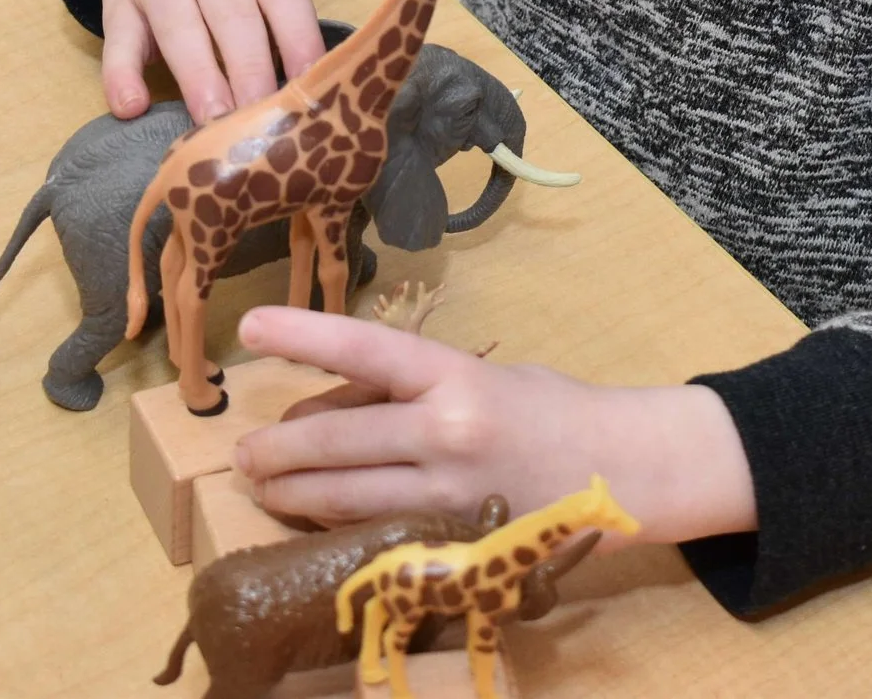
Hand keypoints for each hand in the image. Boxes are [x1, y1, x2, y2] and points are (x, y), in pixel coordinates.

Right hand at [93, 0, 327, 121]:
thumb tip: (302, 90)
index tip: (308, 88)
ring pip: (179, 26)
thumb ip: (273, 18)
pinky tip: (132, 107)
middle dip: (250, 70)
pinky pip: (118, 42)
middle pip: (232, 13)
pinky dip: (122, 76)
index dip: (299, 41)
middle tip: (261, 119)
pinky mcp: (115, 5)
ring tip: (212, 122)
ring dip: (199, 77)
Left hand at [230, 308, 757, 546]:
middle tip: (244, 450)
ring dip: (288, 494)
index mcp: (456, 378)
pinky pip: (373, 537)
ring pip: (340, 500)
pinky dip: (334, 530)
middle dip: (275, 448)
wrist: (627, 473)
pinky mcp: (451, 544)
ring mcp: (447, 497)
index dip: (302, 336)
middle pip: (333, 441)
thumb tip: (329, 401)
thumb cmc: (553, 411)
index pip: (363, 348)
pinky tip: (311, 522)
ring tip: (262, 485)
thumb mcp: (485, 375)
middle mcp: (446, 434)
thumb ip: (409, 386)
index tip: (251, 326)